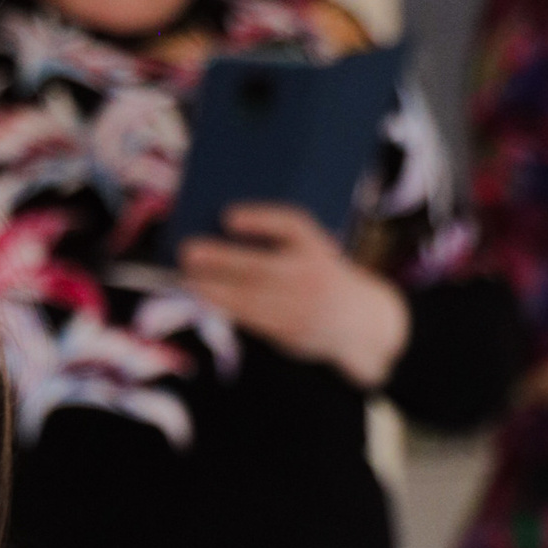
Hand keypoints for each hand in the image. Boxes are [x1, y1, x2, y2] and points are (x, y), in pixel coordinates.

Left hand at [176, 202, 410, 388]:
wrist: (360, 322)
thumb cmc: (323, 277)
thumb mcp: (315, 251)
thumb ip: (279, 241)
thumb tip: (223, 230)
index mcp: (318, 248)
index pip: (292, 225)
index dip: (259, 219)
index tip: (227, 216)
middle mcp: (310, 276)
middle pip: (260, 265)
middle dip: (221, 259)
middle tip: (188, 251)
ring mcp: (300, 306)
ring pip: (249, 298)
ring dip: (213, 288)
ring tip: (187, 278)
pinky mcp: (289, 331)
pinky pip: (251, 318)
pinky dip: (225, 306)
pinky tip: (204, 297)